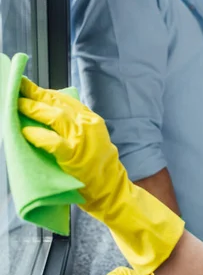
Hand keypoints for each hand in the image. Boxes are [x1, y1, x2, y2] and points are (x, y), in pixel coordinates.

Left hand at [18, 77, 121, 211]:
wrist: (111, 187)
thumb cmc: (97, 164)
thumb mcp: (92, 137)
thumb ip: (75, 125)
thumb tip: (48, 114)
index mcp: (91, 119)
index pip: (65, 100)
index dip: (46, 92)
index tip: (30, 87)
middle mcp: (87, 124)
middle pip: (58, 104)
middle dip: (37, 95)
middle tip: (20, 88)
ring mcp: (81, 139)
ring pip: (56, 118)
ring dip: (35, 109)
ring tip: (19, 105)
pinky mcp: (74, 156)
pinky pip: (53, 142)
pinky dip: (39, 136)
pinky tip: (26, 132)